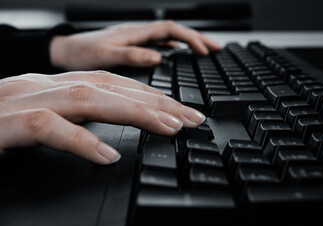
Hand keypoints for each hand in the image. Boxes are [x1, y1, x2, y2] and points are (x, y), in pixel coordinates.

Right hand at [0, 71, 204, 163]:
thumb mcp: (39, 116)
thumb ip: (72, 118)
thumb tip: (108, 133)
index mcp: (55, 85)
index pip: (113, 83)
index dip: (150, 95)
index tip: (180, 111)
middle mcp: (45, 86)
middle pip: (112, 87)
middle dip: (157, 102)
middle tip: (192, 119)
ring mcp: (26, 101)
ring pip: (90, 99)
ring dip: (134, 112)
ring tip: (169, 129)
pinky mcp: (7, 124)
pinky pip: (49, 129)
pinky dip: (82, 141)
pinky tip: (108, 156)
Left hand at [49, 21, 220, 69]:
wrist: (66, 51)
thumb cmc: (82, 53)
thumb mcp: (105, 56)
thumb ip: (132, 56)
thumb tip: (158, 57)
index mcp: (135, 33)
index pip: (170, 30)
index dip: (190, 39)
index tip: (205, 52)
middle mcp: (138, 33)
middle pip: (175, 32)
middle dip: (197, 39)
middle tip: (216, 49)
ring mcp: (137, 39)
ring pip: (169, 38)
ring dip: (188, 43)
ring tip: (205, 51)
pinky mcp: (133, 46)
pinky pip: (160, 44)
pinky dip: (174, 48)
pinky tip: (179, 55)